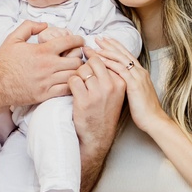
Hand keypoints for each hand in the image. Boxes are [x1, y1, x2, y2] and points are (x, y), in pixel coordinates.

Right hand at [0, 19, 85, 105]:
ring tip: (76, 69)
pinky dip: (71, 85)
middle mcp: (48, 66)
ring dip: (77, 71)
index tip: (80, 41)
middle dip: (79, 57)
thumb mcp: (13, 38)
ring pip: (73, 76)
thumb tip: (45, 25)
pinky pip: (66, 90)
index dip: (78, 40)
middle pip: (76, 61)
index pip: (69, 42)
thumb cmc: (4, 62)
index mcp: (42, 51)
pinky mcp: (45, 94)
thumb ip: (29, 27)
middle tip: (78, 56)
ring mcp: (48, 81)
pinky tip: (69, 81)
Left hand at [71, 49, 125, 189]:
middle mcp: (111, 86)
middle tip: (83, 77)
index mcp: (121, 82)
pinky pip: (73, 80)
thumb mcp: (114, 92)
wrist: (98, 136)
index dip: (94, 62)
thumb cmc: (104, 112)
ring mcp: (98, 93)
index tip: (90, 67)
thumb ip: (108, 75)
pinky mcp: (84, 100)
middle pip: (94, 61)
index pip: (105, 60)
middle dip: (86, 66)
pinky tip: (74, 92)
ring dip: (77, 76)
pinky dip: (70, 84)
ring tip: (79, 87)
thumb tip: (94, 54)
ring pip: (82, 69)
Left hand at [91, 37, 165, 133]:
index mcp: (140, 74)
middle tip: (98, 38)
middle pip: (123, 53)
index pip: (127, 56)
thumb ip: (128, 85)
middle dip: (110, 45)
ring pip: (121, 59)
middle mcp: (140, 72)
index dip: (116, 47)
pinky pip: (120, 70)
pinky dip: (110, 63)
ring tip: (96, 47)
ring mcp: (138, 77)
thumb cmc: (144, 111)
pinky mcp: (134, 85)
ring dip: (107, 52)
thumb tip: (117, 83)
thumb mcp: (136, 94)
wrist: (154, 120)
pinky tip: (100, 61)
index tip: (105, 42)